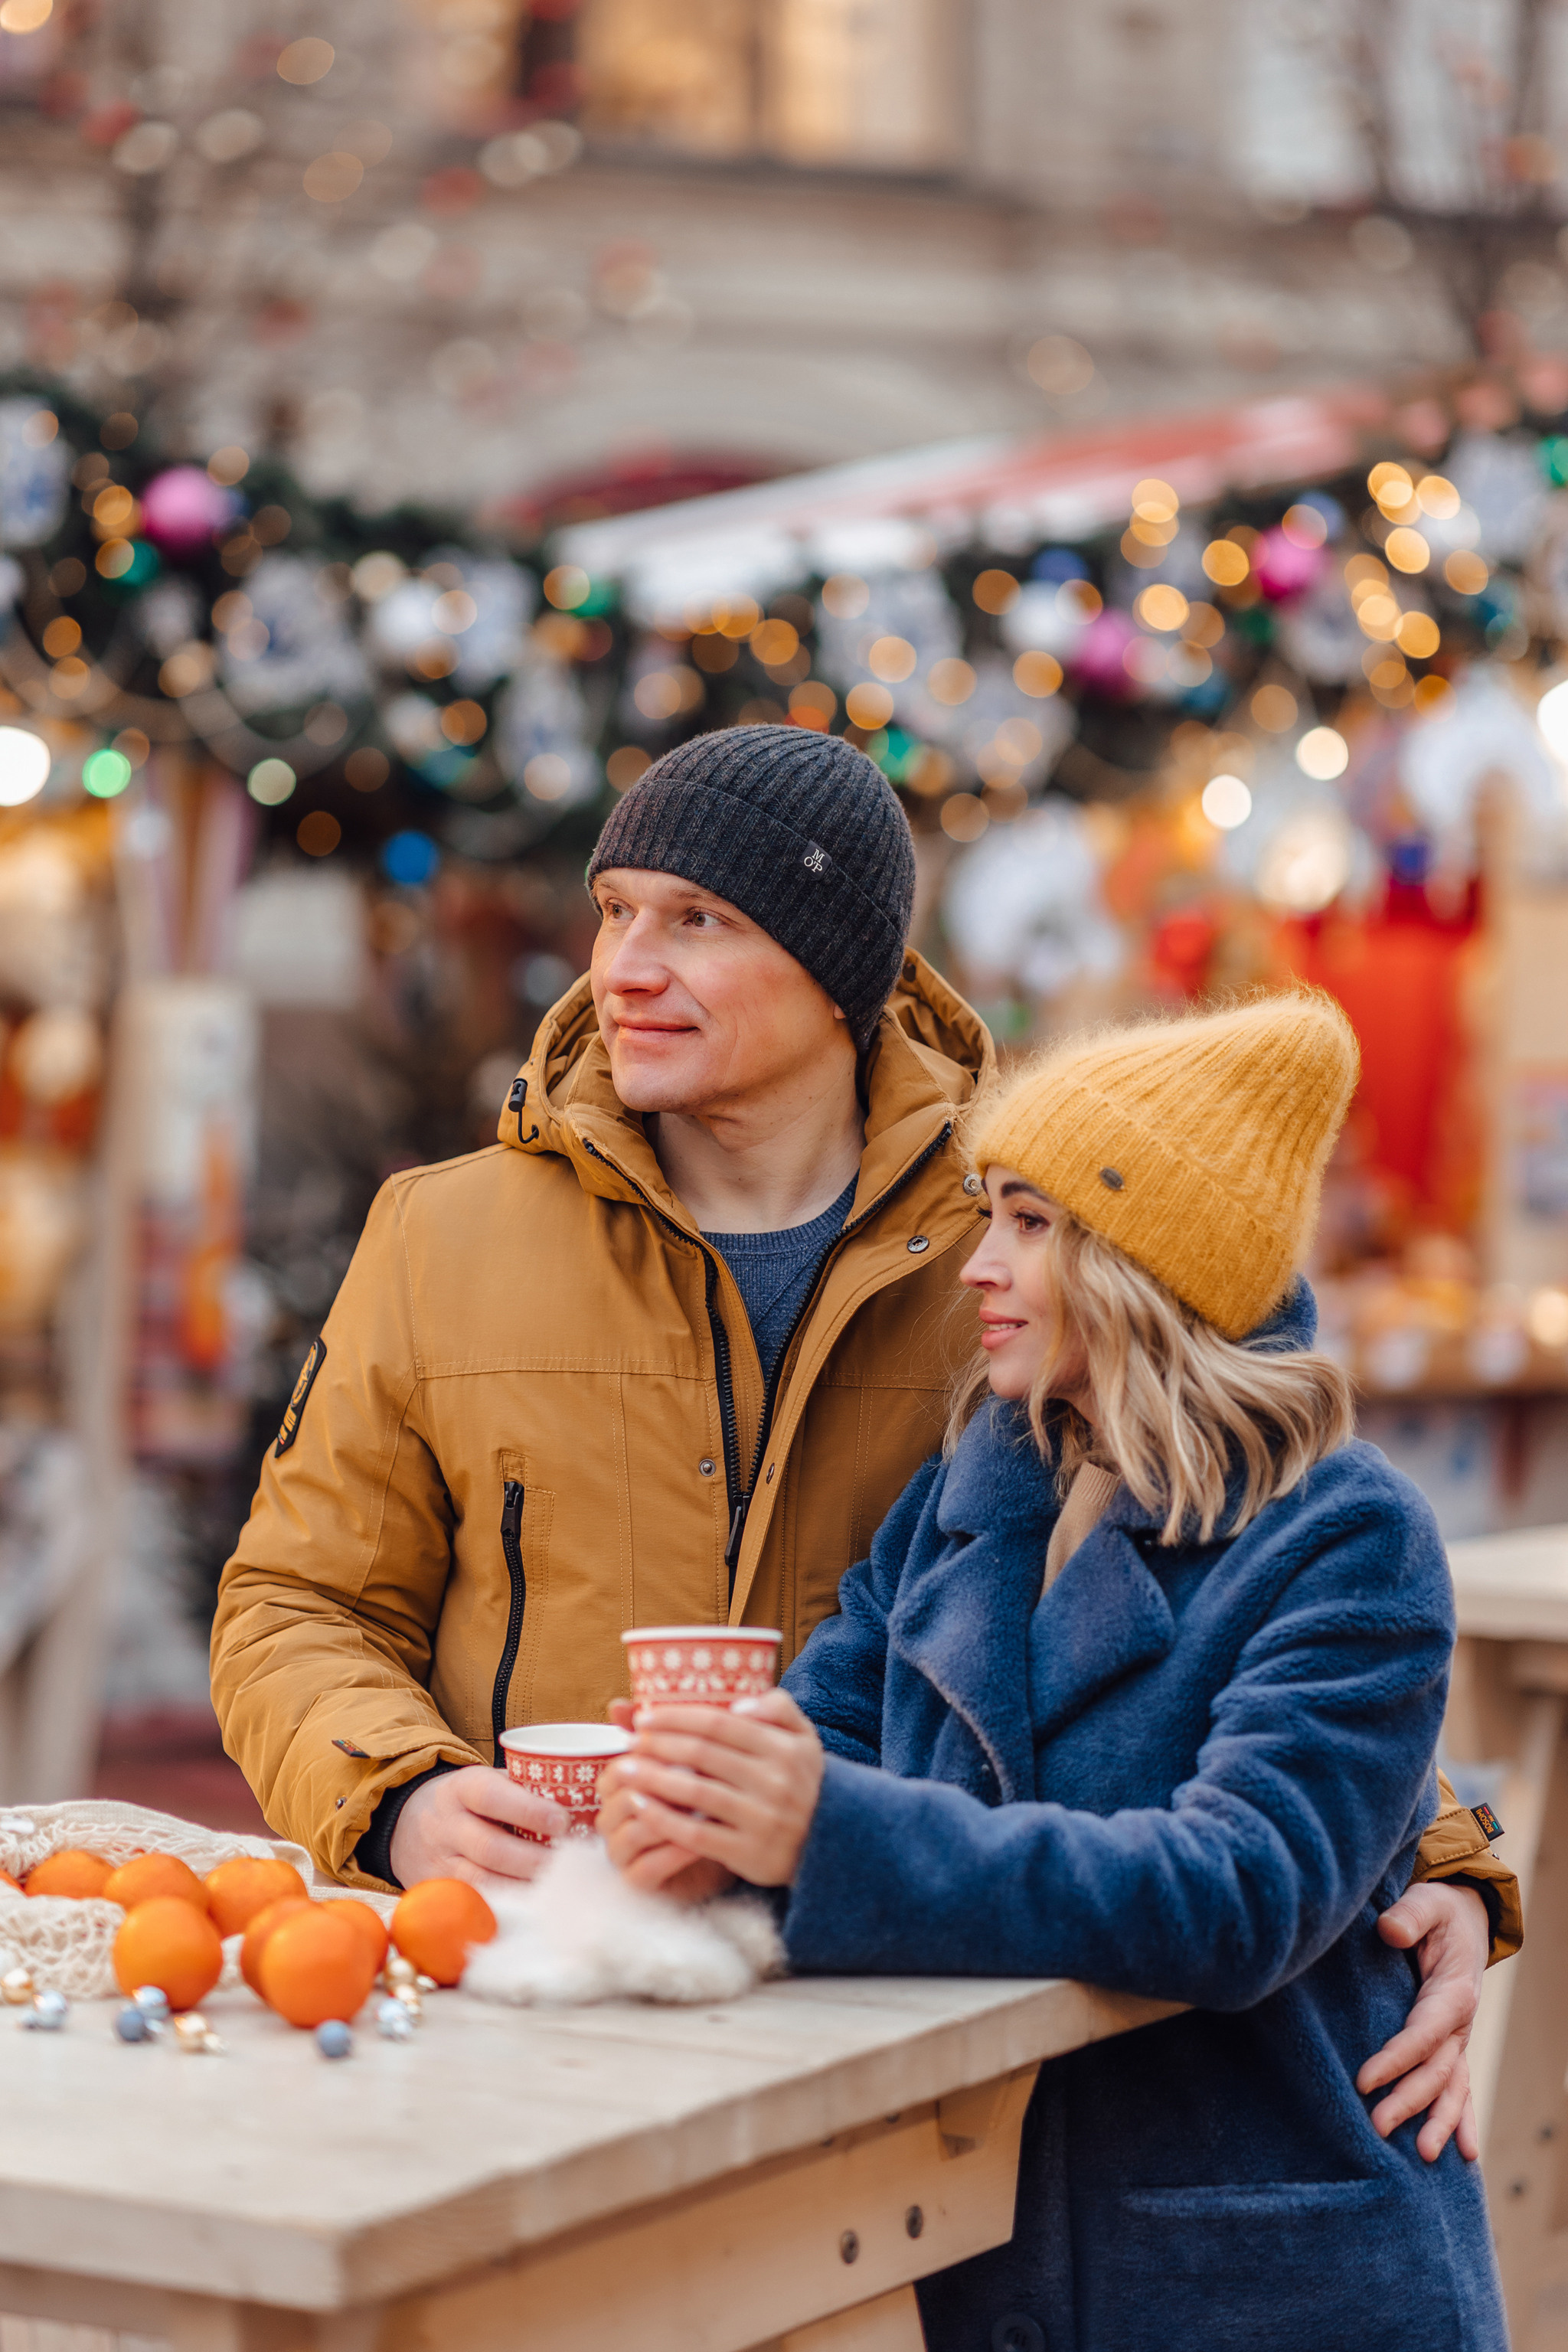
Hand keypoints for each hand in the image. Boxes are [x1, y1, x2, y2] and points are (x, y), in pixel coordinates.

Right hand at [388, 1765, 569, 1897]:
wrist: (411, 1823)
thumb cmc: (470, 1801)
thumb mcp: (487, 1781)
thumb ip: (522, 1790)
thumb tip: (579, 1804)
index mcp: (462, 1788)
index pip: (491, 1796)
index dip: (528, 1811)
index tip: (562, 1822)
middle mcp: (446, 1825)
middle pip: (490, 1847)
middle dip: (532, 1858)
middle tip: (566, 1863)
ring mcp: (439, 1861)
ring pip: (481, 1881)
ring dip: (522, 1886)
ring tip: (554, 1886)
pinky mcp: (438, 1891)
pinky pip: (472, 1902)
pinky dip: (504, 1905)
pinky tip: (530, 1904)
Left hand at [597, 1688, 822, 1891]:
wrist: (834, 1843)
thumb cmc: (803, 1781)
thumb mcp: (804, 1737)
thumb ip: (777, 1707)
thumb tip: (737, 1704)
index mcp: (784, 1748)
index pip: (720, 1724)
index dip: (678, 1717)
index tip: (645, 1716)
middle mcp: (774, 1781)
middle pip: (702, 1755)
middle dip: (659, 1744)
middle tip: (631, 1741)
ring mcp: (762, 1819)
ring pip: (695, 1793)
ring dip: (653, 1778)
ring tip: (624, 1769)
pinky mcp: (749, 1854)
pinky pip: (696, 1835)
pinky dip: (664, 1819)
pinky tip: (641, 1806)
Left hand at [1357, 1881, 1489, 2161]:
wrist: (1463, 1920)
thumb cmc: (1437, 1912)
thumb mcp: (1427, 1903)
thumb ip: (1410, 1915)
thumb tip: (1388, 1930)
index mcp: (1452, 1992)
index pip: (1422, 2033)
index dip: (1396, 2058)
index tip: (1364, 2080)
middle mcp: (1460, 2023)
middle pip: (1436, 2070)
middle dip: (1410, 2100)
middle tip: (1378, 2127)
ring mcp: (1459, 2039)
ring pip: (1452, 2088)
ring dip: (1439, 2122)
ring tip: (1422, 2154)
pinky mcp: (1453, 2046)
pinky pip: (1460, 2088)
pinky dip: (1463, 2120)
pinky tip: (1465, 2155)